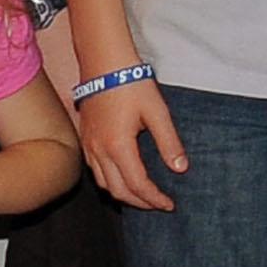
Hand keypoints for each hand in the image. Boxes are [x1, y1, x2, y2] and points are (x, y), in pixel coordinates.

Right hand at [77, 78, 185, 210]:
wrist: (104, 62)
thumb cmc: (132, 83)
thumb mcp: (157, 112)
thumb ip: (169, 142)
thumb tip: (180, 168)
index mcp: (118, 146)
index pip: (137, 185)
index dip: (154, 199)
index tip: (169, 204)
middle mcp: (99, 150)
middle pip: (118, 191)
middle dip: (140, 202)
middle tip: (159, 204)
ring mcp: (89, 145)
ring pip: (103, 183)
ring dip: (123, 194)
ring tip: (143, 196)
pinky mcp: (85, 138)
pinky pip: (95, 170)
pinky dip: (109, 181)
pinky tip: (123, 177)